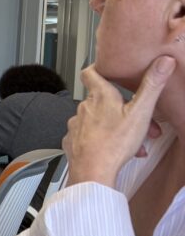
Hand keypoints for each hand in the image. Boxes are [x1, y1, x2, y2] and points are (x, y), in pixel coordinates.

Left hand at [63, 58, 175, 187]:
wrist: (92, 171)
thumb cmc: (114, 144)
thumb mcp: (140, 112)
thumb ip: (151, 86)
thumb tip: (162, 63)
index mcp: (100, 96)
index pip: (90, 73)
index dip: (97, 69)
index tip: (106, 71)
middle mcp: (84, 107)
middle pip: (102, 102)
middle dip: (121, 110)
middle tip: (138, 121)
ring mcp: (76, 124)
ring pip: (98, 121)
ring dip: (115, 128)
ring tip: (132, 141)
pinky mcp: (73, 141)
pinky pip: (89, 137)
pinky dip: (101, 141)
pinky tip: (114, 149)